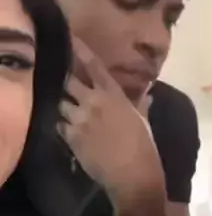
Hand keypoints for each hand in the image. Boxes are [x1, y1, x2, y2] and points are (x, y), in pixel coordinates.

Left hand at [58, 38, 161, 194]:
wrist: (132, 175)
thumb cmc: (144, 146)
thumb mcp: (144, 122)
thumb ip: (141, 105)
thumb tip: (147, 94)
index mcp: (114, 96)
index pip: (94, 67)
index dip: (81, 51)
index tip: (71, 39)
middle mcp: (94, 103)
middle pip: (69, 81)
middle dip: (66, 78)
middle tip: (64, 76)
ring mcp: (80, 120)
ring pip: (61, 103)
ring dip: (63, 103)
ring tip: (67, 105)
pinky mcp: (71, 137)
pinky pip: (59, 124)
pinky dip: (62, 123)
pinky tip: (68, 126)